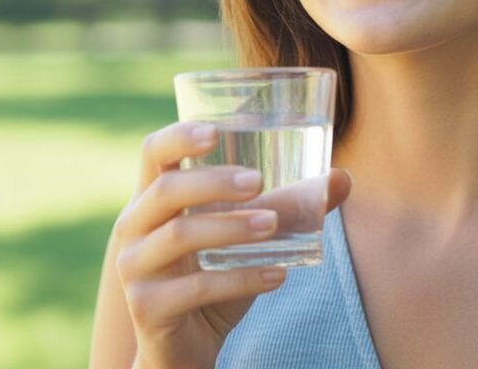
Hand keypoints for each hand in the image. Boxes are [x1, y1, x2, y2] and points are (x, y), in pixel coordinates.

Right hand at [113, 121, 350, 368]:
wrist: (186, 349)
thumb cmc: (216, 276)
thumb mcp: (250, 238)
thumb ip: (288, 207)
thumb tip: (342, 178)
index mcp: (154, 198)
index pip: (153, 153)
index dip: (178, 136)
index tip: (214, 131)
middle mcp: (134, 227)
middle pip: (166, 191)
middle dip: (213, 182)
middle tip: (258, 182)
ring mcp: (135, 268)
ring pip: (179, 236)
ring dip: (230, 227)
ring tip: (272, 225)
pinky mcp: (148, 307)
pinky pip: (195, 288)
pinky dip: (240, 279)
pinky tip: (278, 275)